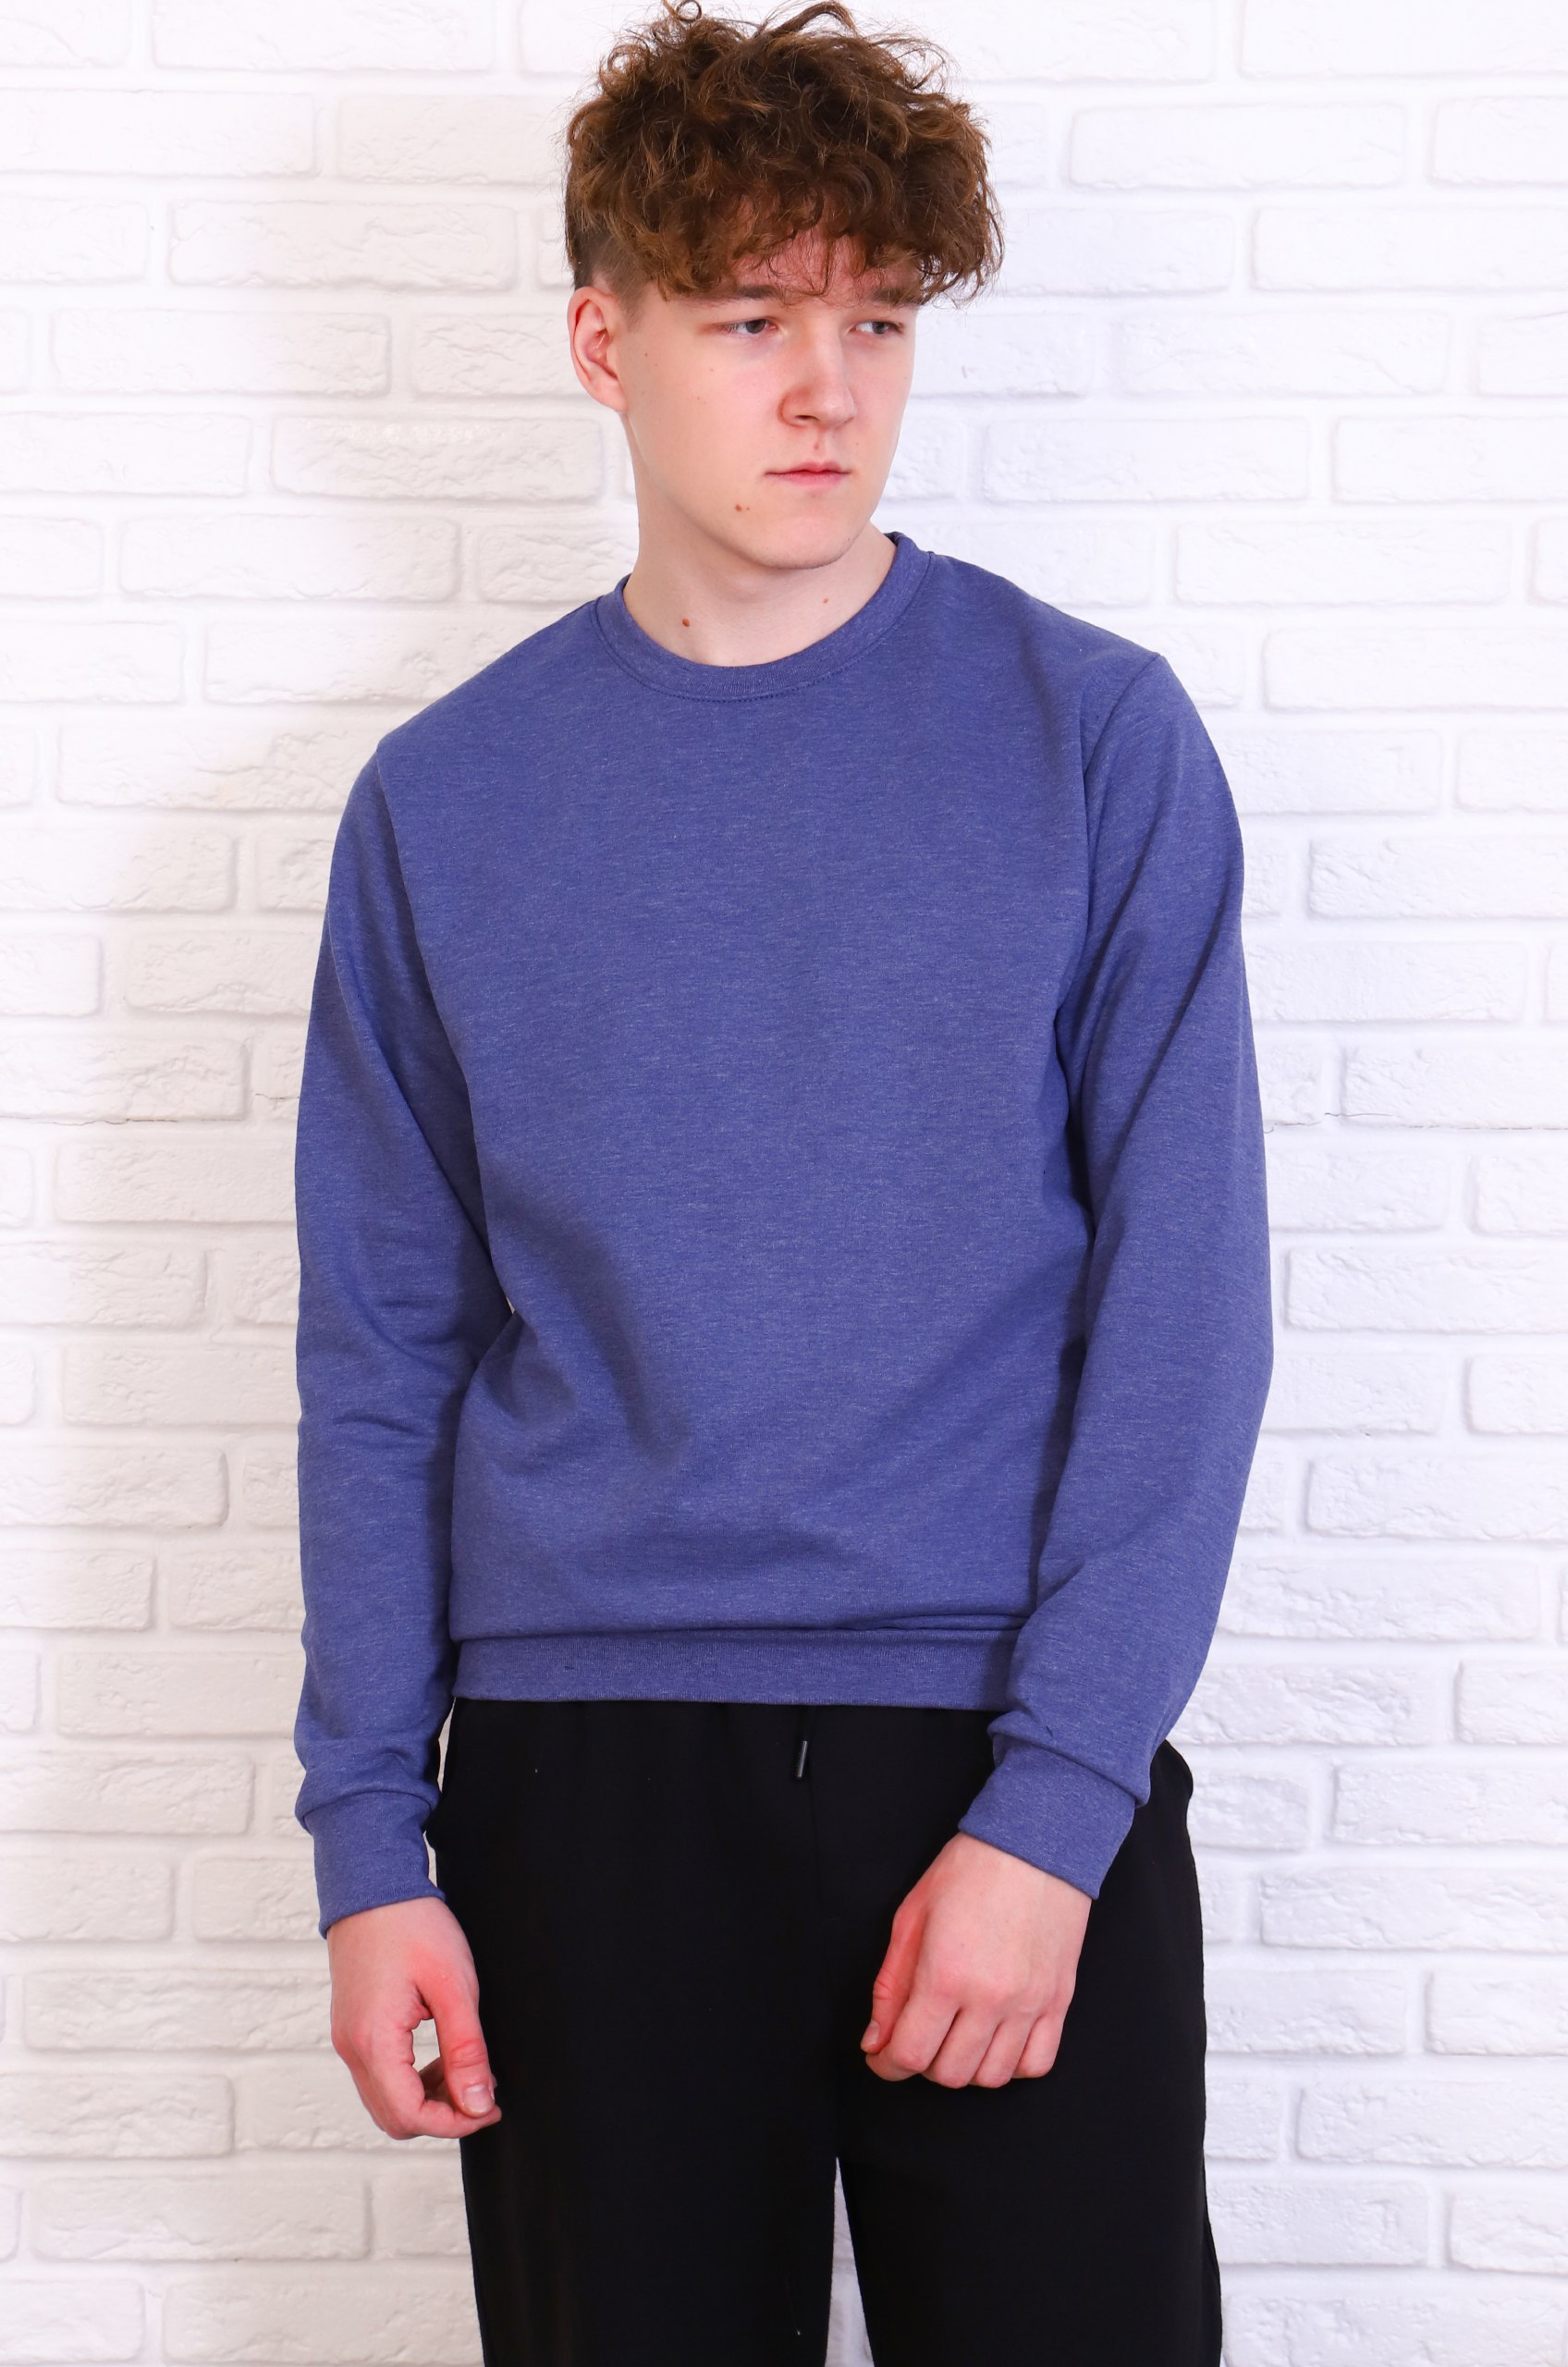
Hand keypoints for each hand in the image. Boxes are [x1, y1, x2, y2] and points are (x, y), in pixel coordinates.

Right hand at [326, 1895, 502, 2139]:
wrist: (373, 1884)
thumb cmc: (412, 1926)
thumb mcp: (453, 1986)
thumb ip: (466, 2050)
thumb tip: (478, 2104)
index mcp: (373, 2042)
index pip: (410, 2116)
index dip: (455, 2123)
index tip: (490, 2107)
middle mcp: (352, 2048)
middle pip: (394, 2118)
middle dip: (442, 2115)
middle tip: (483, 2091)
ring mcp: (348, 2038)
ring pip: (386, 2100)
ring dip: (428, 2098)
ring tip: (467, 2068)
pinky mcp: (353, 2027)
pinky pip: (380, 2075)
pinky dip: (412, 2079)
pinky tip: (442, 2053)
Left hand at [860, 1831, 1090, 2087]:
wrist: (1034, 1843)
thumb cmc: (970, 1870)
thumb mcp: (912, 1917)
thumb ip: (890, 1986)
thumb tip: (876, 2040)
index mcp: (946, 1974)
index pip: (909, 2053)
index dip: (887, 2064)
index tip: (883, 2056)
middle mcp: (990, 1998)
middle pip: (949, 2073)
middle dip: (922, 2063)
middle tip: (918, 2036)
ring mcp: (1030, 2003)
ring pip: (991, 2077)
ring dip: (965, 2067)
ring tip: (956, 2036)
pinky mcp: (1059, 2001)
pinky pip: (1036, 2064)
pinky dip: (1011, 2065)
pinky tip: (995, 2040)